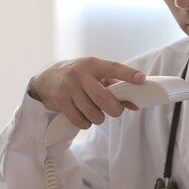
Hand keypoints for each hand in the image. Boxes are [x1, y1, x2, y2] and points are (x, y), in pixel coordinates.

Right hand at [28, 57, 144, 128]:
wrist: (46, 78)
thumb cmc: (79, 77)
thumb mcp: (95, 75)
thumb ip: (115, 87)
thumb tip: (135, 104)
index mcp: (93, 64)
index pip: (113, 68)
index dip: (128, 74)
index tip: (142, 79)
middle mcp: (80, 74)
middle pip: (103, 98)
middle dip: (114, 109)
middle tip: (116, 111)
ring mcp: (68, 87)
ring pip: (92, 112)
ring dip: (99, 118)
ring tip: (96, 113)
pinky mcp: (60, 101)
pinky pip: (80, 120)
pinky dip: (86, 123)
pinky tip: (84, 117)